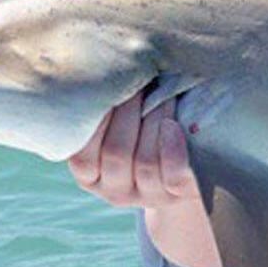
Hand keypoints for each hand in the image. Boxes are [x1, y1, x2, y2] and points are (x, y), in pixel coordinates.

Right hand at [67, 91, 196, 208]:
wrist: (185, 162)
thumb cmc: (140, 128)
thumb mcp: (115, 124)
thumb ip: (103, 109)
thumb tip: (97, 70)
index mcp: (90, 176)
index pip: (82, 158)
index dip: (95, 122)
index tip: (107, 87)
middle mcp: (114, 191)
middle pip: (116, 154)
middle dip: (128, 111)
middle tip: (137, 82)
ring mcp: (147, 196)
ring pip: (145, 162)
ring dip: (153, 120)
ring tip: (161, 92)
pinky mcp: (176, 194)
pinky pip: (173, 175)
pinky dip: (172, 147)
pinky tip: (173, 125)